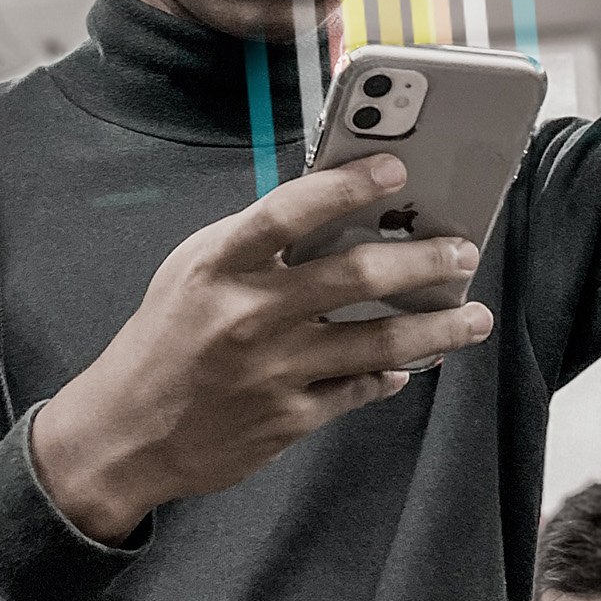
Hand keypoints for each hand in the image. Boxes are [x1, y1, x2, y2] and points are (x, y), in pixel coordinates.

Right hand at [30, 154, 494, 544]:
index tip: (396, 170)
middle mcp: (248, 315)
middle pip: (355, 276)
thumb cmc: (164, 339)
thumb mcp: (192, 272)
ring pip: (378, 341)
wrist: (127, 431)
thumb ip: (254, 243)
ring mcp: (273, 371)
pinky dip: (392, 373)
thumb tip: (333, 213)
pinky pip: (360, 388)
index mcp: (217, 266)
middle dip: (423, 259)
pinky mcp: (290, 418)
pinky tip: (412, 363)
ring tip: (472, 315)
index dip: (347, 185)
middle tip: (461, 250)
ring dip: (437, 326)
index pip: (290, 211)